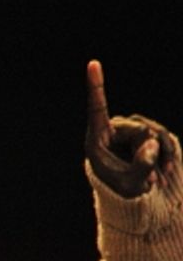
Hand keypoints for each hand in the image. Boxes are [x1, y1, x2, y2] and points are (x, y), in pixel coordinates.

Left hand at [85, 59, 175, 196]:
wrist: (136, 196)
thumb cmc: (124, 192)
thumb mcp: (131, 185)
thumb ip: (141, 165)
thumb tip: (151, 142)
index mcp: (97, 141)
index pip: (97, 110)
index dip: (96, 87)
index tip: (92, 63)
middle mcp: (112, 131)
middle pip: (137, 129)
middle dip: (146, 150)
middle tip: (144, 174)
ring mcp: (130, 130)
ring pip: (152, 131)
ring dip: (158, 152)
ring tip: (153, 175)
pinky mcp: (147, 132)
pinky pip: (163, 134)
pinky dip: (168, 151)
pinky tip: (165, 168)